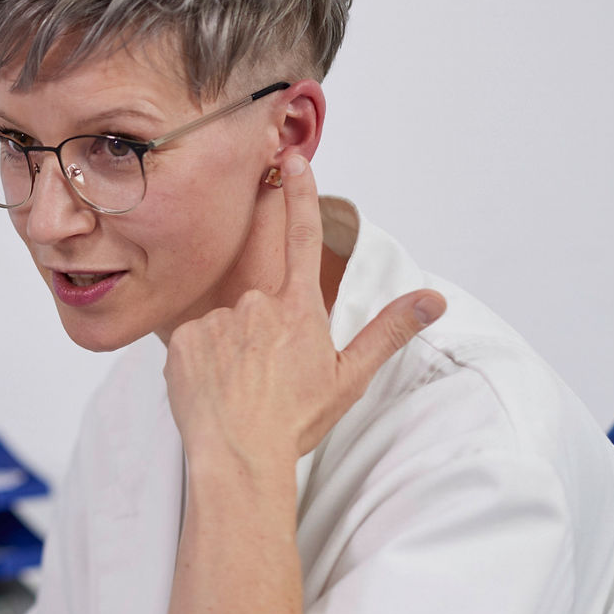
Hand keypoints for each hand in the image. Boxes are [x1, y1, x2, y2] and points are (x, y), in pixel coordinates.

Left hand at [164, 154, 445, 469]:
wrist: (239, 455)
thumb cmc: (294, 421)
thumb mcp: (349, 377)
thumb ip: (388, 331)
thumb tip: (433, 299)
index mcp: (297, 310)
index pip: (301, 238)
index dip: (300, 195)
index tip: (293, 158)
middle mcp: (254, 305)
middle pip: (259, 307)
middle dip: (262, 336)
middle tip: (266, 382)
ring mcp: (215, 321)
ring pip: (225, 328)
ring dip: (231, 352)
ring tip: (239, 391)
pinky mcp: (180, 341)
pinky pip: (194, 345)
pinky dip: (202, 364)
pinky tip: (212, 391)